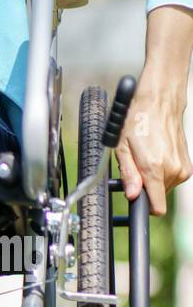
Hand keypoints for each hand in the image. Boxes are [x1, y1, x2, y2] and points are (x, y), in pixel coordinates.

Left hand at [117, 5, 192, 216]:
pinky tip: (155, 156)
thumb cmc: (138, 120)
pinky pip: (171, 178)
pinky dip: (161, 172)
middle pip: (157, 197)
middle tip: (135, 167)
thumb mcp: (122, 148)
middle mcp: (173, 170)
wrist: (161, 99)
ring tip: (145, 158)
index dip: (142, 207)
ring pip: (164, 188)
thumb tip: (132, 195)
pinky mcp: (187, 163)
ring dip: (152, 179)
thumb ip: (128, 174)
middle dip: (144, 187)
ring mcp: (182, 167)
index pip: (156, 207)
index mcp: (156, 169)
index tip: (134, 201)